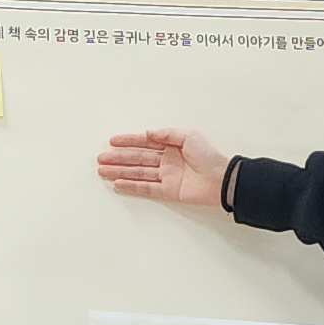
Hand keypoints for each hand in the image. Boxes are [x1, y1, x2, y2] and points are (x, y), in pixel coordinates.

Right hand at [96, 128, 229, 212]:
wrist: (221, 179)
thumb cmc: (210, 156)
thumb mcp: (189, 136)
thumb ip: (167, 134)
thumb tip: (149, 133)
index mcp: (171, 146)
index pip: (145, 143)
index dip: (128, 141)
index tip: (112, 142)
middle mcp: (167, 161)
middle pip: (137, 159)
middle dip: (118, 158)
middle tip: (101, 159)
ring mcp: (166, 176)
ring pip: (138, 173)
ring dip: (120, 172)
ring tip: (104, 171)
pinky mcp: (168, 191)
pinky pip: (146, 188)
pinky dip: (132, 186)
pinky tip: (119, 184)